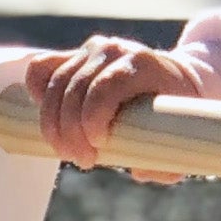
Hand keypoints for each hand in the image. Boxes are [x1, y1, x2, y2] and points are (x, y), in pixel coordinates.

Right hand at [22, 36, 202, 172]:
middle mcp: (114, 51)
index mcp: (142, 64)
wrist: (175, 80)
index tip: (99, 146)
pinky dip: (38, 96)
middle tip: (82, 160)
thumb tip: (138, 170)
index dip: (94, 117)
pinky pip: (41, 70)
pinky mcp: (74, 56)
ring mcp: (91, 50)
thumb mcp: (181, 138)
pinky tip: (49, 121)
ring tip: (66, 151)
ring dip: (53, 124)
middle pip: (76, 88)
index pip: (107, 86)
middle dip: (70, 130)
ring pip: (55, 84)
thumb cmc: (176, 113)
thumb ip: (166, 160)